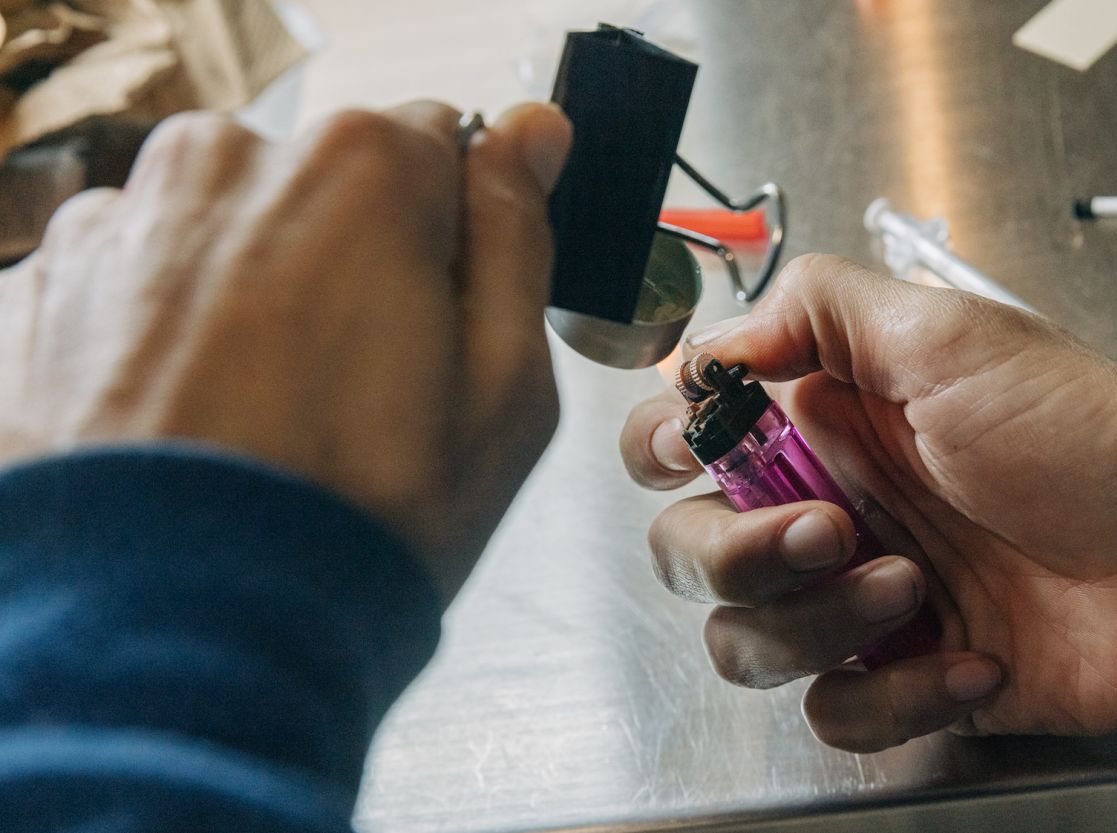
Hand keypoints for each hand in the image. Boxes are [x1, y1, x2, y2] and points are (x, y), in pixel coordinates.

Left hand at [0, 101, 572, 601]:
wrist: (176, 634)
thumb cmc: (354, 525)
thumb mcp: (505, 391)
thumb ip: (519, 237)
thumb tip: (531, 135)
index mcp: (364, 171)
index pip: (443, 143)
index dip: (456, 238)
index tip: (439, 320)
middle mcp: (231, 165)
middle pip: (327, 183)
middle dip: (352, 259)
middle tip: (356, 389)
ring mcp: (123, 222)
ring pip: (228, 227)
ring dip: (254, 292)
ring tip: (264, 416)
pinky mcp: (45, 286)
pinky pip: (140, 277)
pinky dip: (168, 330)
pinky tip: (192, 419)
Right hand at [621, 255, 1116, 750]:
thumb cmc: (1096, 442)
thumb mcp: (955, 335)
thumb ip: (820, 310)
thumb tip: (711, 341)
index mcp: (828, 422)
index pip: (684, 436)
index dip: (664, 447)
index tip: (696, 446)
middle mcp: (830, 508)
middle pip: (690, 549)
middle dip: (738, 551)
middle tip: (830, 528)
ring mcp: (863, 600)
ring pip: (745, 641)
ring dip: (819, 623)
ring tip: (917, 588)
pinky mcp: (908, 679)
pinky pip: (836, 712)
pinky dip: (898, 694)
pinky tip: (977, 658)